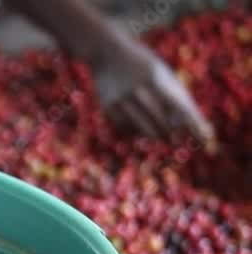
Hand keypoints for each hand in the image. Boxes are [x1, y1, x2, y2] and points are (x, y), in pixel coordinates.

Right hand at [91, 40, 213, 143]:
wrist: (107, 53)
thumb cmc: (143, 65)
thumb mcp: (162, 74)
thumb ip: (174, 95)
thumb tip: (187, 125)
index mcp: (155, 80)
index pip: (180, 108)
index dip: (193, 125)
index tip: (204, 138)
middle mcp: (137, 91)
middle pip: (162, 123)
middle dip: (172, 135)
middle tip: (177, 140)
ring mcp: (121, 101)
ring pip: (145, 130)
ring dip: (156, 135)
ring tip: (161, 136)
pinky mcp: (109, 109)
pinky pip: (128, 128)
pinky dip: (137, 130)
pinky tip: (139, 126)